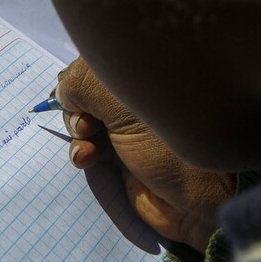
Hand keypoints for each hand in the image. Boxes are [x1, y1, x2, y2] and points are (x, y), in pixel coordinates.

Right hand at [55, 58, 234, 252]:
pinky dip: (81, 151)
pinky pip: (88, 146)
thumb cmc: (166, 144)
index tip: (80, 98)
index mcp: (146, 72)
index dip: (80, 77)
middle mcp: (136, 96)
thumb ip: (83, 83)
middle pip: (86, 90)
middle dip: (76, 108)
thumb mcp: (123, 103)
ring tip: (86, 146)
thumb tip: (63, 90)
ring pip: (83, 119)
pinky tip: (85, 159)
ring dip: (77, 132)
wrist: (197, 201)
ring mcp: (128, 126)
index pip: (98, 59)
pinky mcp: (121, 156)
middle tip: (87, 126)